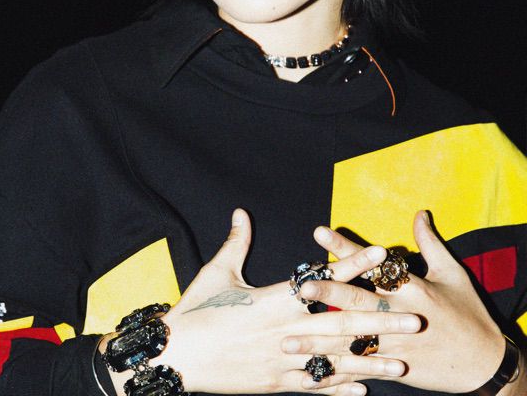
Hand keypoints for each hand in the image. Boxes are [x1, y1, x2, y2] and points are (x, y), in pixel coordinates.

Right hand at [152, 209, 421, 394]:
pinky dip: (338, 389)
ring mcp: (281, 362)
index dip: (352, 265)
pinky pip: (312, 388)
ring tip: (402, 362)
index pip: (321, 281)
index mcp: (271, 301)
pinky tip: (363, 391)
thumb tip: (241, 211)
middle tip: (415, 318)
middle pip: (340, 326)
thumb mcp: (215, 274)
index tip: (381, 255)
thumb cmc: (194, 312)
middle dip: (379, 322)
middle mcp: (283, 333)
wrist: (173, 358)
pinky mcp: (274, 385)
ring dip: (369, 362)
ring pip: (334, 363)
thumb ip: (236, 243)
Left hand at [284, 211, 512, 392]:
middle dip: (329, 295)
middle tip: (300, 286)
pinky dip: (337, 370)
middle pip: (359, 302)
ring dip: (320, 339)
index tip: (320, 232)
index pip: (373, 264)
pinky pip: (361, 369)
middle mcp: (401, 315)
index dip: (346, 248)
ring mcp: (396, 345)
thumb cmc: (469, 314)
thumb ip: (430, 243)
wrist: (488, 365)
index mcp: (413, 289)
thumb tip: (420, 213)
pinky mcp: (395, 368)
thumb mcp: (452, 274)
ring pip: (353, 340)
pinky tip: (311, 371)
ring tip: (288, 338)